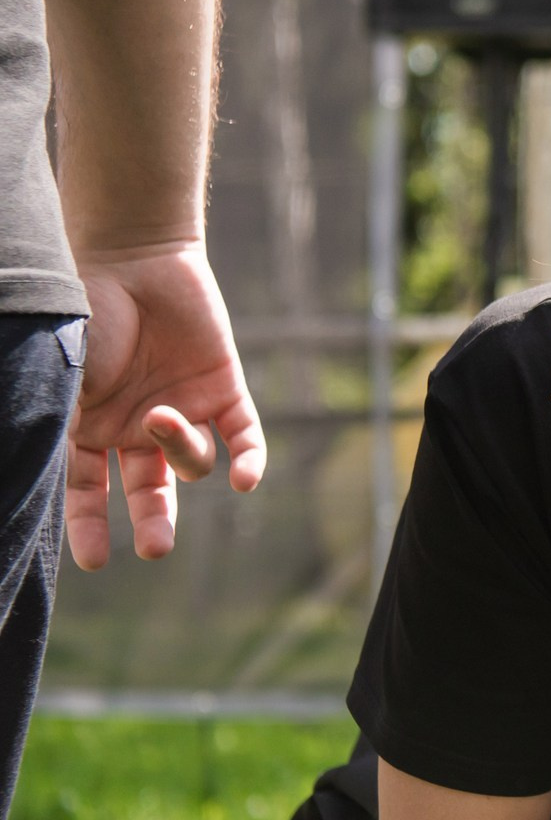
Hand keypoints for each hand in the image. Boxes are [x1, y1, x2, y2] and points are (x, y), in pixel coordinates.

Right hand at [66, 242, 264, 568]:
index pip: (89, 490)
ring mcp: (184, 409)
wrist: (132, 259)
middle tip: (156, 547)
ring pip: (193, 461)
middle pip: (149, 491)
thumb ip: (61, 419)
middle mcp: (137, 427)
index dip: (90, 526)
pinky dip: (248, 459)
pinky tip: (247, 481)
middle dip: (153, 521)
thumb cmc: (86, 312)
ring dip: (180, 447)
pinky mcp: (224, 388)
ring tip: (161, 416)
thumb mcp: (63, 373)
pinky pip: (243, 436)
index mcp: (90, 428)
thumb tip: (33, 465)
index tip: (96, 561)